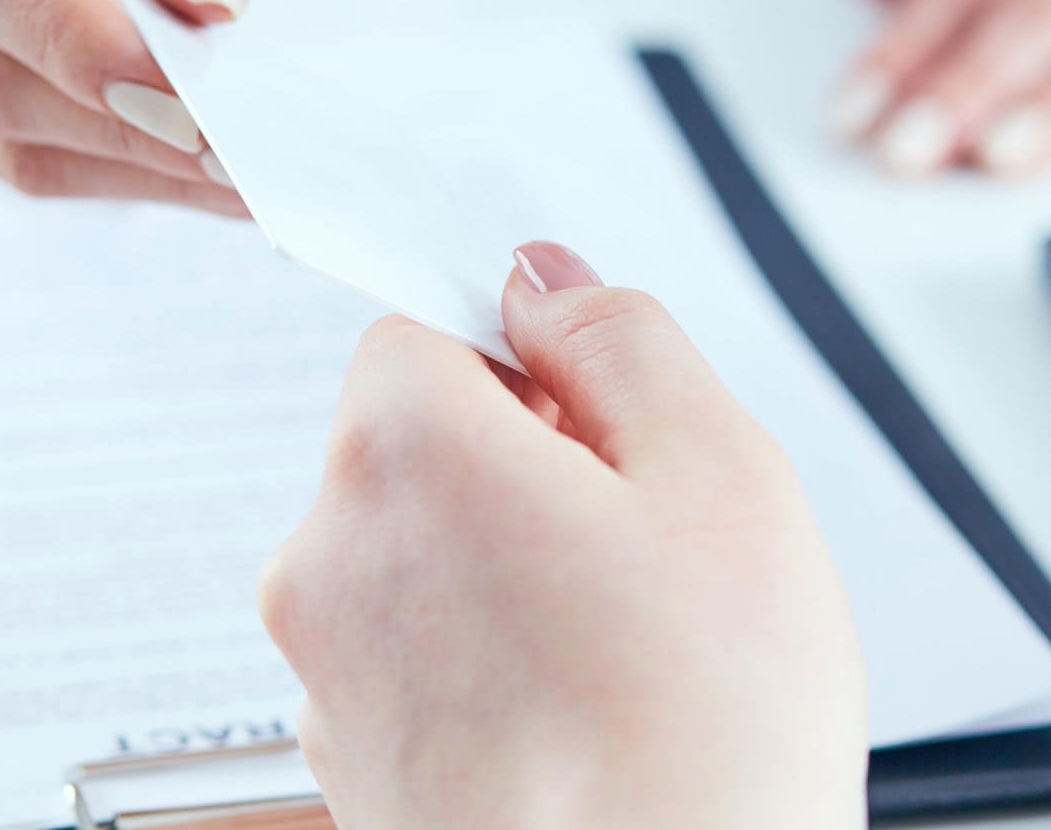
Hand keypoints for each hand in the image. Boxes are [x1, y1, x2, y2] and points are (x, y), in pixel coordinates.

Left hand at [260, 243, 866, 829]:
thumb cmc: (702, 743)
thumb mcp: (723, 475)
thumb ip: (623, 339)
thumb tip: (546, 280)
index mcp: (404, 456)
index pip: (422, 326)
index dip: (532, 361)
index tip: (605, 424)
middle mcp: (329, 559)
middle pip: (415, 445)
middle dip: (524, 470)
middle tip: (645, 552)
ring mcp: (327, 678)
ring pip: (419, 560)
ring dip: (507, 576)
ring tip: (623, 658)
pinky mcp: (350, 770)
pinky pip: (416, 665)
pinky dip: (486, 673)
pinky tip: (584, 723)